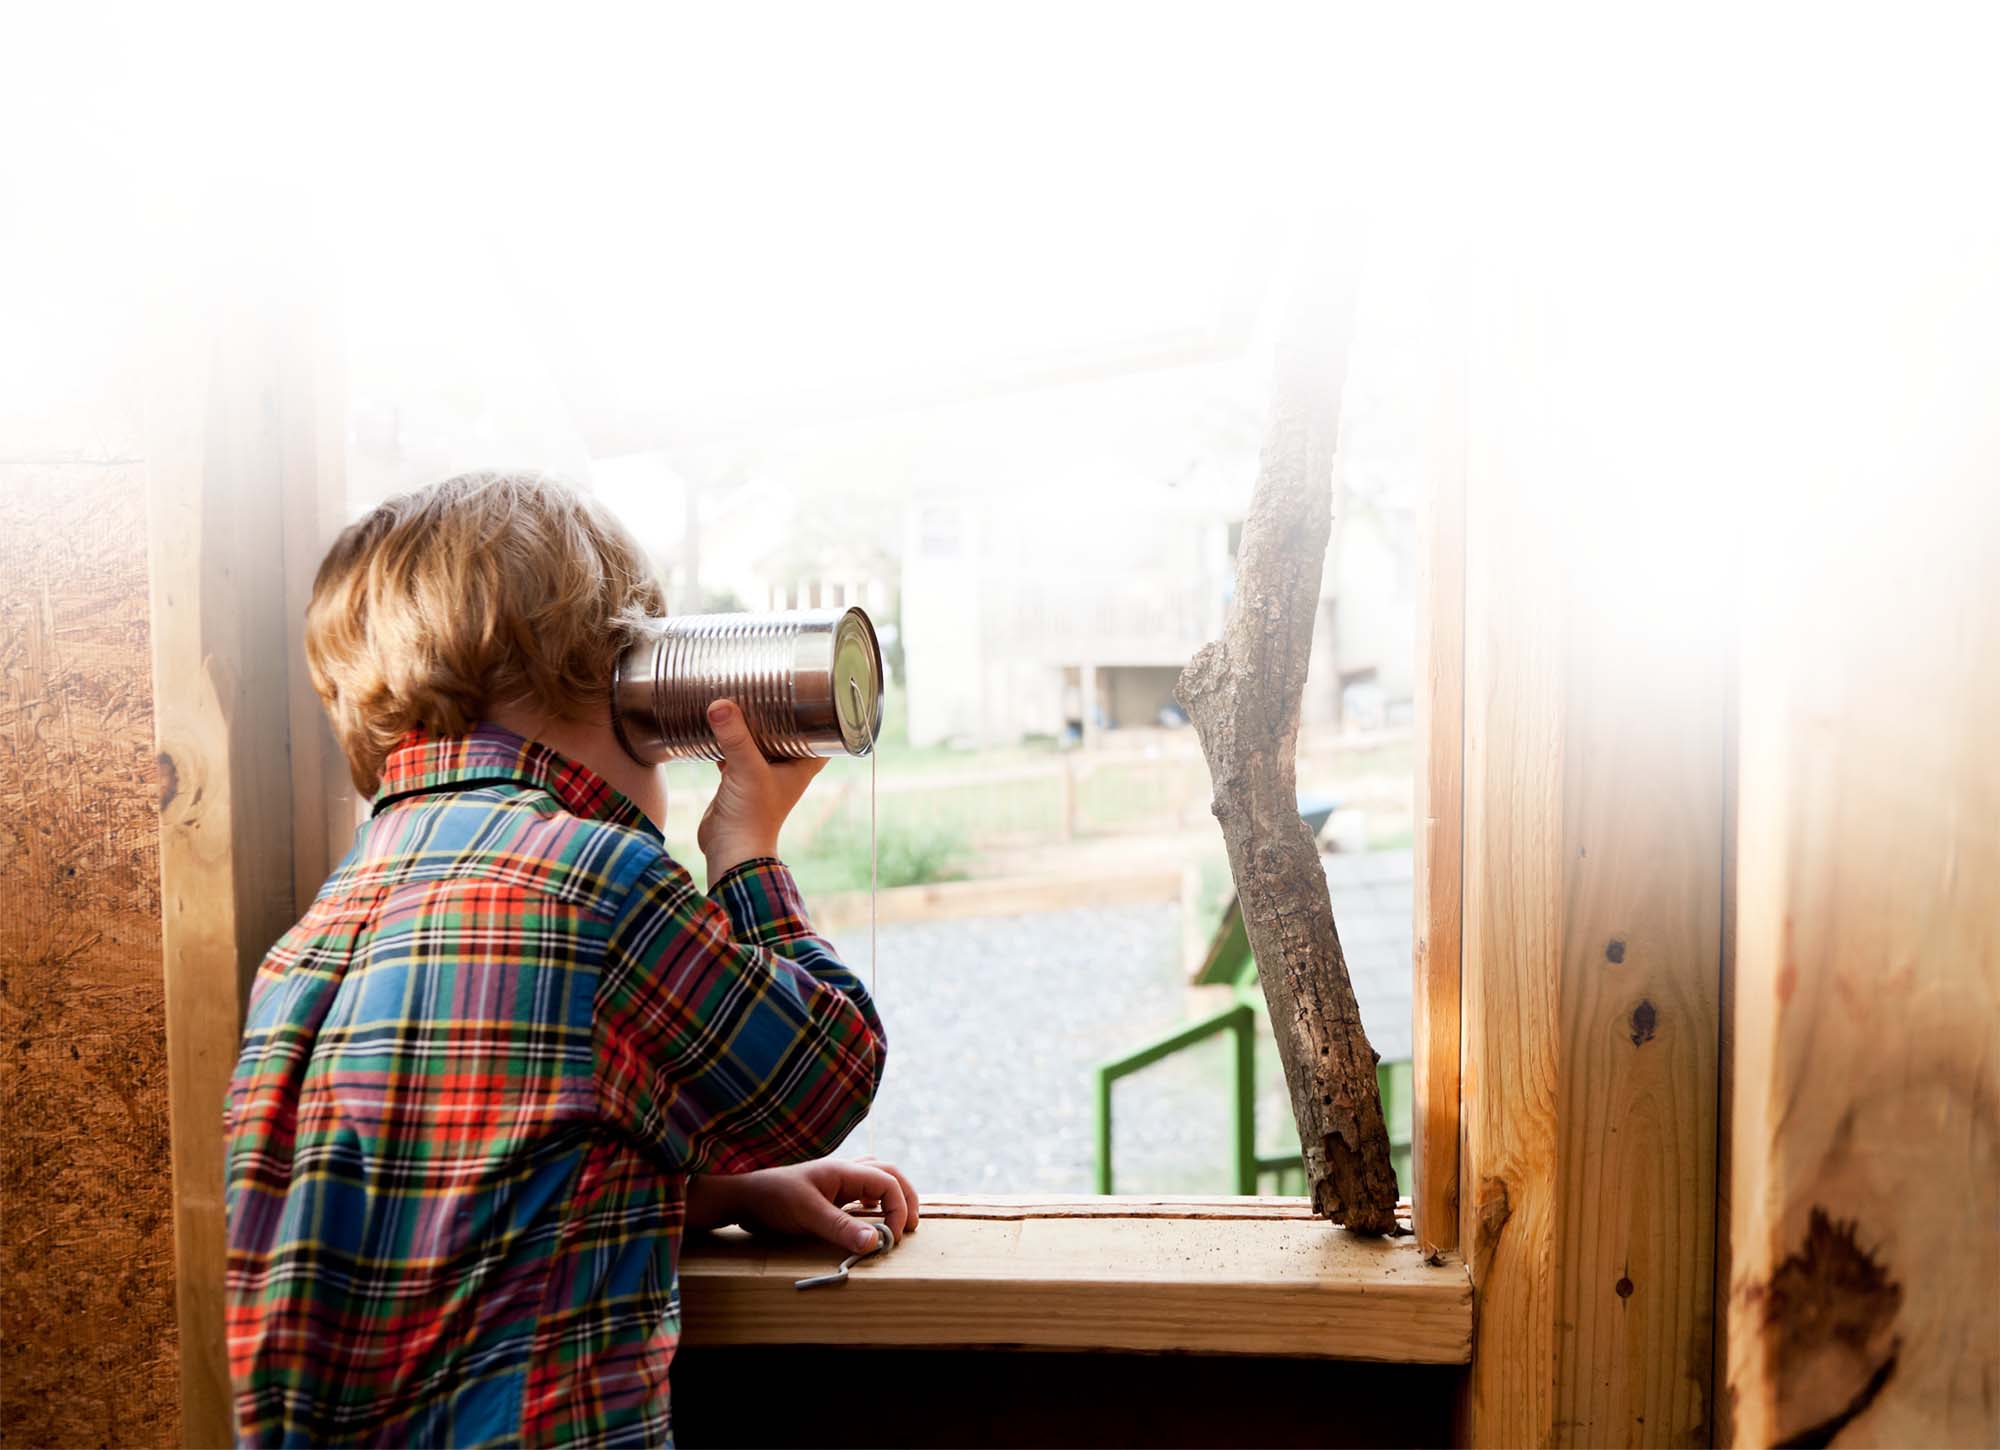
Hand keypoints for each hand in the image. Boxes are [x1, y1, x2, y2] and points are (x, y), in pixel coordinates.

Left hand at [685, 1157, 919, 1255]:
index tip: (892, 1238)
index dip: (899, 1209)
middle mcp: (843, 1170)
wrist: (740, 1195)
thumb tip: (876, 1243)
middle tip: (911, 1226)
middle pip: (889, 1172)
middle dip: (906, 1196)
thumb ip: (841, 1228)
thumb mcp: (806, 1215)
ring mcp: (834, 1179)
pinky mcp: (825, 1191)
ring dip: (893, 1194)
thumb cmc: (771, 1199)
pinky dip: (874, 1197)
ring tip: (898, 1220)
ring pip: (877, 1175)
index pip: (888, 1182)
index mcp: (843, 1170)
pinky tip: (868, 1212)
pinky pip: (860, 1186)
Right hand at [696, 698, 826, 880]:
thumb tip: (720, 705)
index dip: (824, 714)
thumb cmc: (752, 817)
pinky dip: (729, 739)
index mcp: (801, 766)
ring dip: (753, 724)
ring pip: (760, 742)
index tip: (818, 689)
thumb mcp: (746, 769)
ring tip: (744, 697)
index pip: (824, 736)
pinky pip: (736, 752)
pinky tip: (718, 724)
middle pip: (789, 733)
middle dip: (782, 711)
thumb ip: (734, 737)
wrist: (731, 850)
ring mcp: (761, 775)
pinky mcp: (738, 780)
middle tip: (775, 683)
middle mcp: (785, 769)